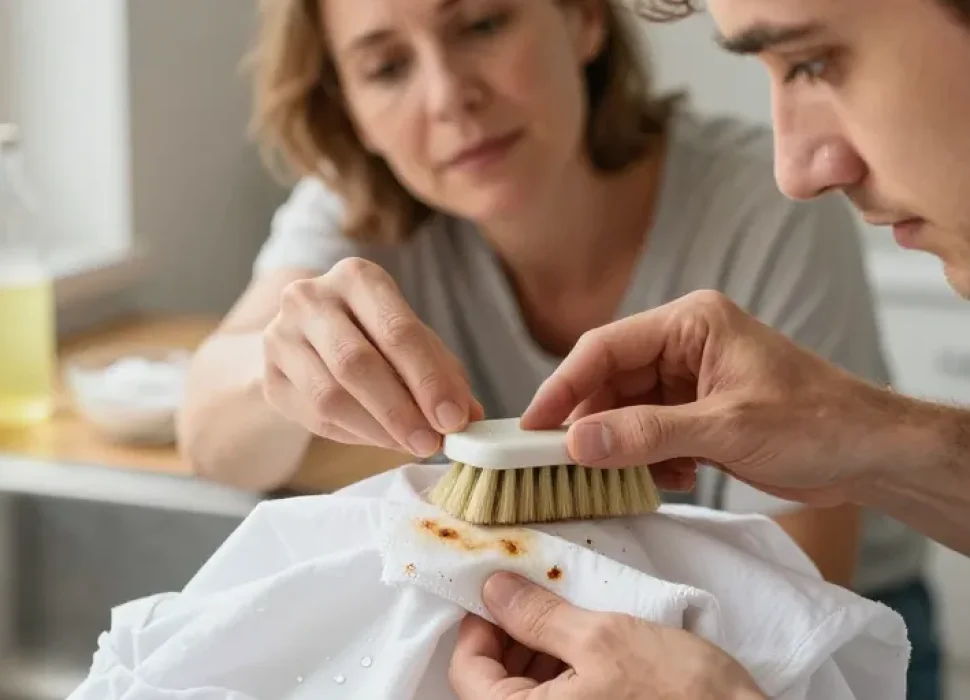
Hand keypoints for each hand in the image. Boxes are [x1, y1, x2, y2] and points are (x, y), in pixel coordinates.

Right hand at [262, 257, 482, 455]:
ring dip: (377, 429)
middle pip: (357, 363)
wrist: (309, 341)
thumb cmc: (374, 336)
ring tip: (410, 444)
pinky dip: (355, 435)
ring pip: (330, 396)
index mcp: (356, 277)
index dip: (428, 379)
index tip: (453, 419)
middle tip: (431, 442)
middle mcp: (310, 298)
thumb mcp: (414, 342)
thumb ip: (443, 374)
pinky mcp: (270, 377)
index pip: (397, 330)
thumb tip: (469, 416)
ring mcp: (281, 336)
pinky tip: (381, 438)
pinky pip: (314, 417)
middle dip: (401, 410)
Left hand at [450, 572, 765, 699]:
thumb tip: (493, 590)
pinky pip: (561, 698)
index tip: (499, 590)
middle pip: (496, 682)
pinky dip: (564, 666)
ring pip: (527, 689)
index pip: (468, 672)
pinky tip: (589, 640)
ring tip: (570, 612)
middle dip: (512, 632)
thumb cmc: (678, 695)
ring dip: (539, 647)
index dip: (478, 625)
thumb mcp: (602, 640)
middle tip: (540, 592)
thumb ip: (538, 615)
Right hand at [521, 290, 903, 506]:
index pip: (605, 347)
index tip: (531, 426)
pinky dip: (649, 460)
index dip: (563, 386)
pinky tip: (674, 478)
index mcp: (691, 323)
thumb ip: (647, 434)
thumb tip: (576, 443)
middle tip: (560, 464)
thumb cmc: (816, 422)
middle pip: (609, 382)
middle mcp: (684, 345)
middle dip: (590, 425)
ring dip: (622, 448)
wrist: (870, 455)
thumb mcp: (725, 428)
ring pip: (625, 413)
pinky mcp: (696, 413)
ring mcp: (689, 380)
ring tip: (626, 477)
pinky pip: (648, 434)